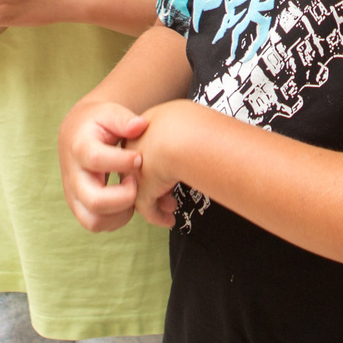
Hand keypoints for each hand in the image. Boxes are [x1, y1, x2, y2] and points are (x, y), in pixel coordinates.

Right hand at [60, 96, 149, 232]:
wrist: (76, 134)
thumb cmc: (98, 123)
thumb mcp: (110, 113)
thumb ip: (124, 119)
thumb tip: (140, 126)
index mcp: (79, 148)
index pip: (96, 160)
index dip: (121, 162)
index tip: (139, 158)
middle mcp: (73, 176)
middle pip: (94, 200)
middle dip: (123, 197)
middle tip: (136, 181)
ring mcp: (74, 195)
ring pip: (94, 220)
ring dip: (121, 213)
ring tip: (133, 193)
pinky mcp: (79, 206)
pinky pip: (96, 225)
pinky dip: (116, 220)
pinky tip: (128, 201)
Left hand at [129, 102, 200, 229]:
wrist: (181, 135)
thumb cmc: (192, 124)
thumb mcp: (186, 121)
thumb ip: (186, 131)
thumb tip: (206, 135)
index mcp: (144, 127)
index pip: (145, 146)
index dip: (159, 159)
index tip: (174, 164)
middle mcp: (135, 148)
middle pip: (142, 168)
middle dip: (157, 182)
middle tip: (170, 191)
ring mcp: (136, 169)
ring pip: (141, 188)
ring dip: (158, 199)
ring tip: (172, 207)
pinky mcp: (141, 189)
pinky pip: (146, 207)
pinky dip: (157, 215)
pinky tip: (169, 221)